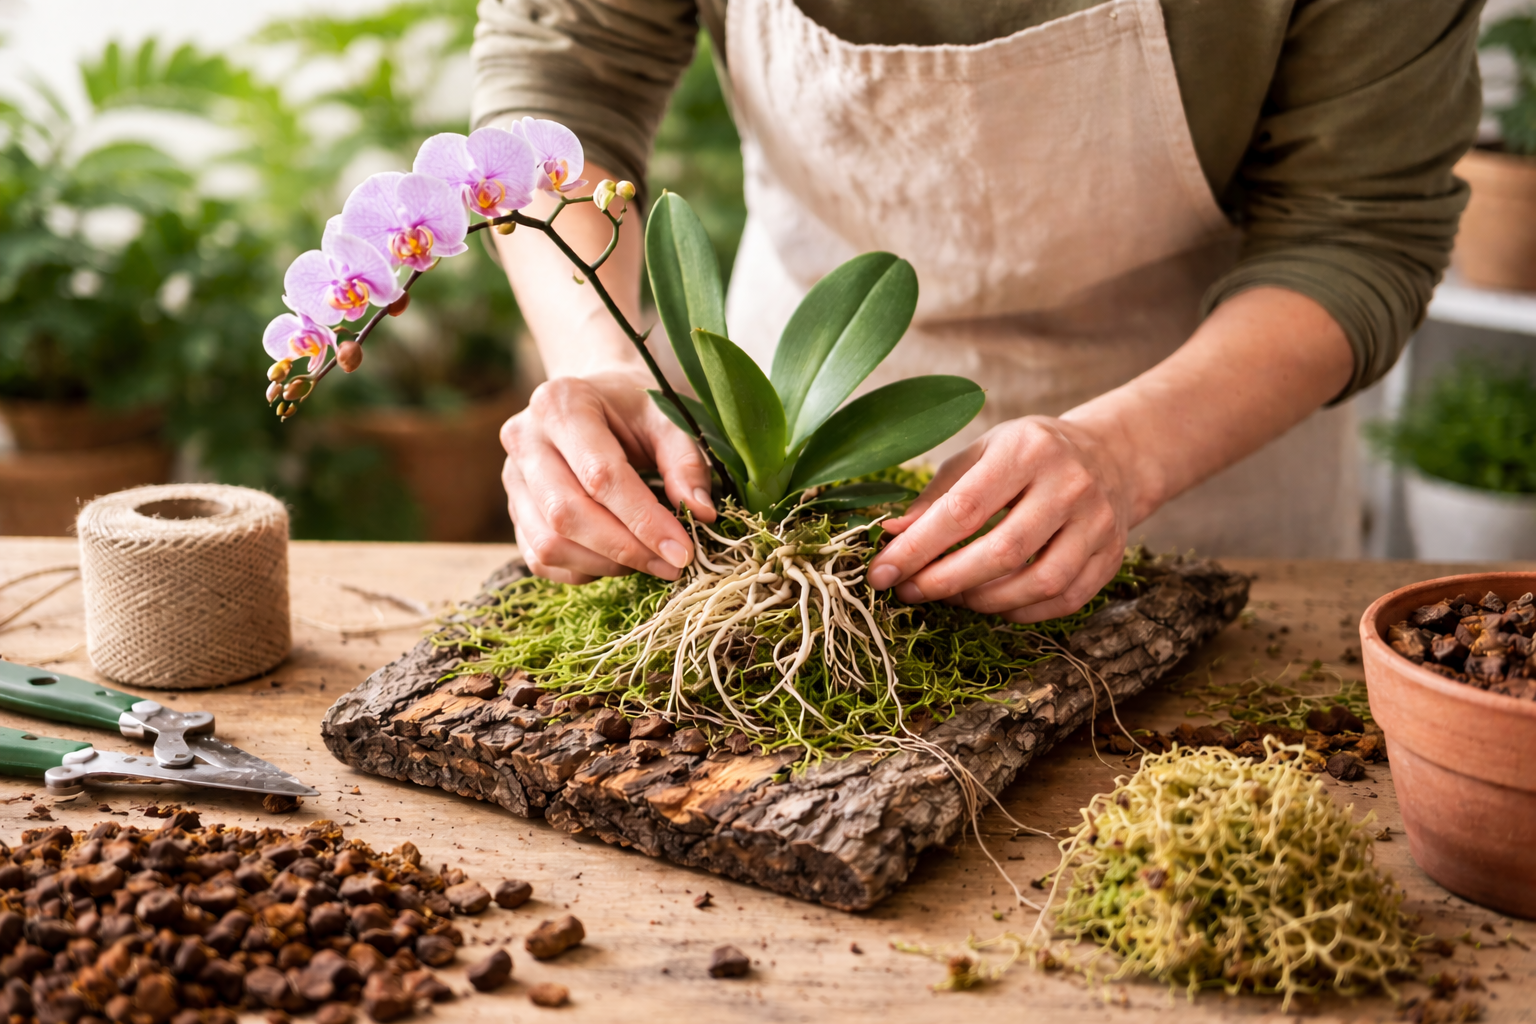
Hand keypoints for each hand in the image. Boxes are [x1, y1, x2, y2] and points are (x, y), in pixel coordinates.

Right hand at [500, 369, 715, 584]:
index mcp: (561, 404)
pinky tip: (618, 560)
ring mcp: (511, 476)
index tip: (683, 550)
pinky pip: (539, 558)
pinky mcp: (513, 509)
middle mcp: (524, 438)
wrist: (595, 399)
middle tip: (672, 565)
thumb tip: (701, 514)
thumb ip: (686, 462)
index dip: (643, 520)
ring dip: (604, 565)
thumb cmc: (634, 409)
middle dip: (625, 549)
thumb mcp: (668, 419)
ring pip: (548, 543)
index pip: (600, 475)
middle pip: (566, 513)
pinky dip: (583, 571)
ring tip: (649, 561)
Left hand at [865, 416, 1135, 622]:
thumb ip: (938, 493)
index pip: (965, 509)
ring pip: (1039, 583)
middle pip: (1002, 551)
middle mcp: (1069, 485)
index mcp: (1028, 450)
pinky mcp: (1111, 556)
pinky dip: (1021, 612)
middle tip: (909, 592)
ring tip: (951, 596)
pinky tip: (993, 604)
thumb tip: (892, 534)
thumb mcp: (982, 452)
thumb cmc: (1030, 455)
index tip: (881, 572)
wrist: (1112, 456)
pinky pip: (1064, 600)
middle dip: (945, 581)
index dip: (918, 547)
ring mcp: (1097, 523)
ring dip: (984, 601)